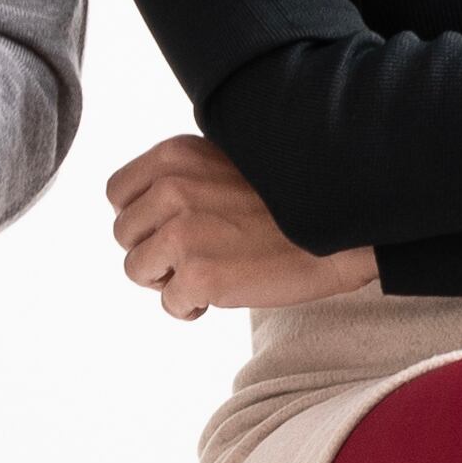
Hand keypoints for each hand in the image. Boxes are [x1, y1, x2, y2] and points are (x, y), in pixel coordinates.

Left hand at [103, 132, 370, 320]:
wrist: (344, 229)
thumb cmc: (290, 200)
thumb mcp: (228, 161)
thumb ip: (183, 177)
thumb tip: (147, 208)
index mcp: (174, 156)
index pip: (117, 193)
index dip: (141, 218)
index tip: (172, 228)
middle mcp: (171, 189)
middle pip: (124, 235)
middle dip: (155, 251)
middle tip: (199, 256)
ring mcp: (182, 233)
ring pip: (137, 271)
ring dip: (170, 281)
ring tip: (212, 274)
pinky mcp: (199, 275)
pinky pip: (170, 304)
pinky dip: (193, 307)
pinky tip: (226, 292)